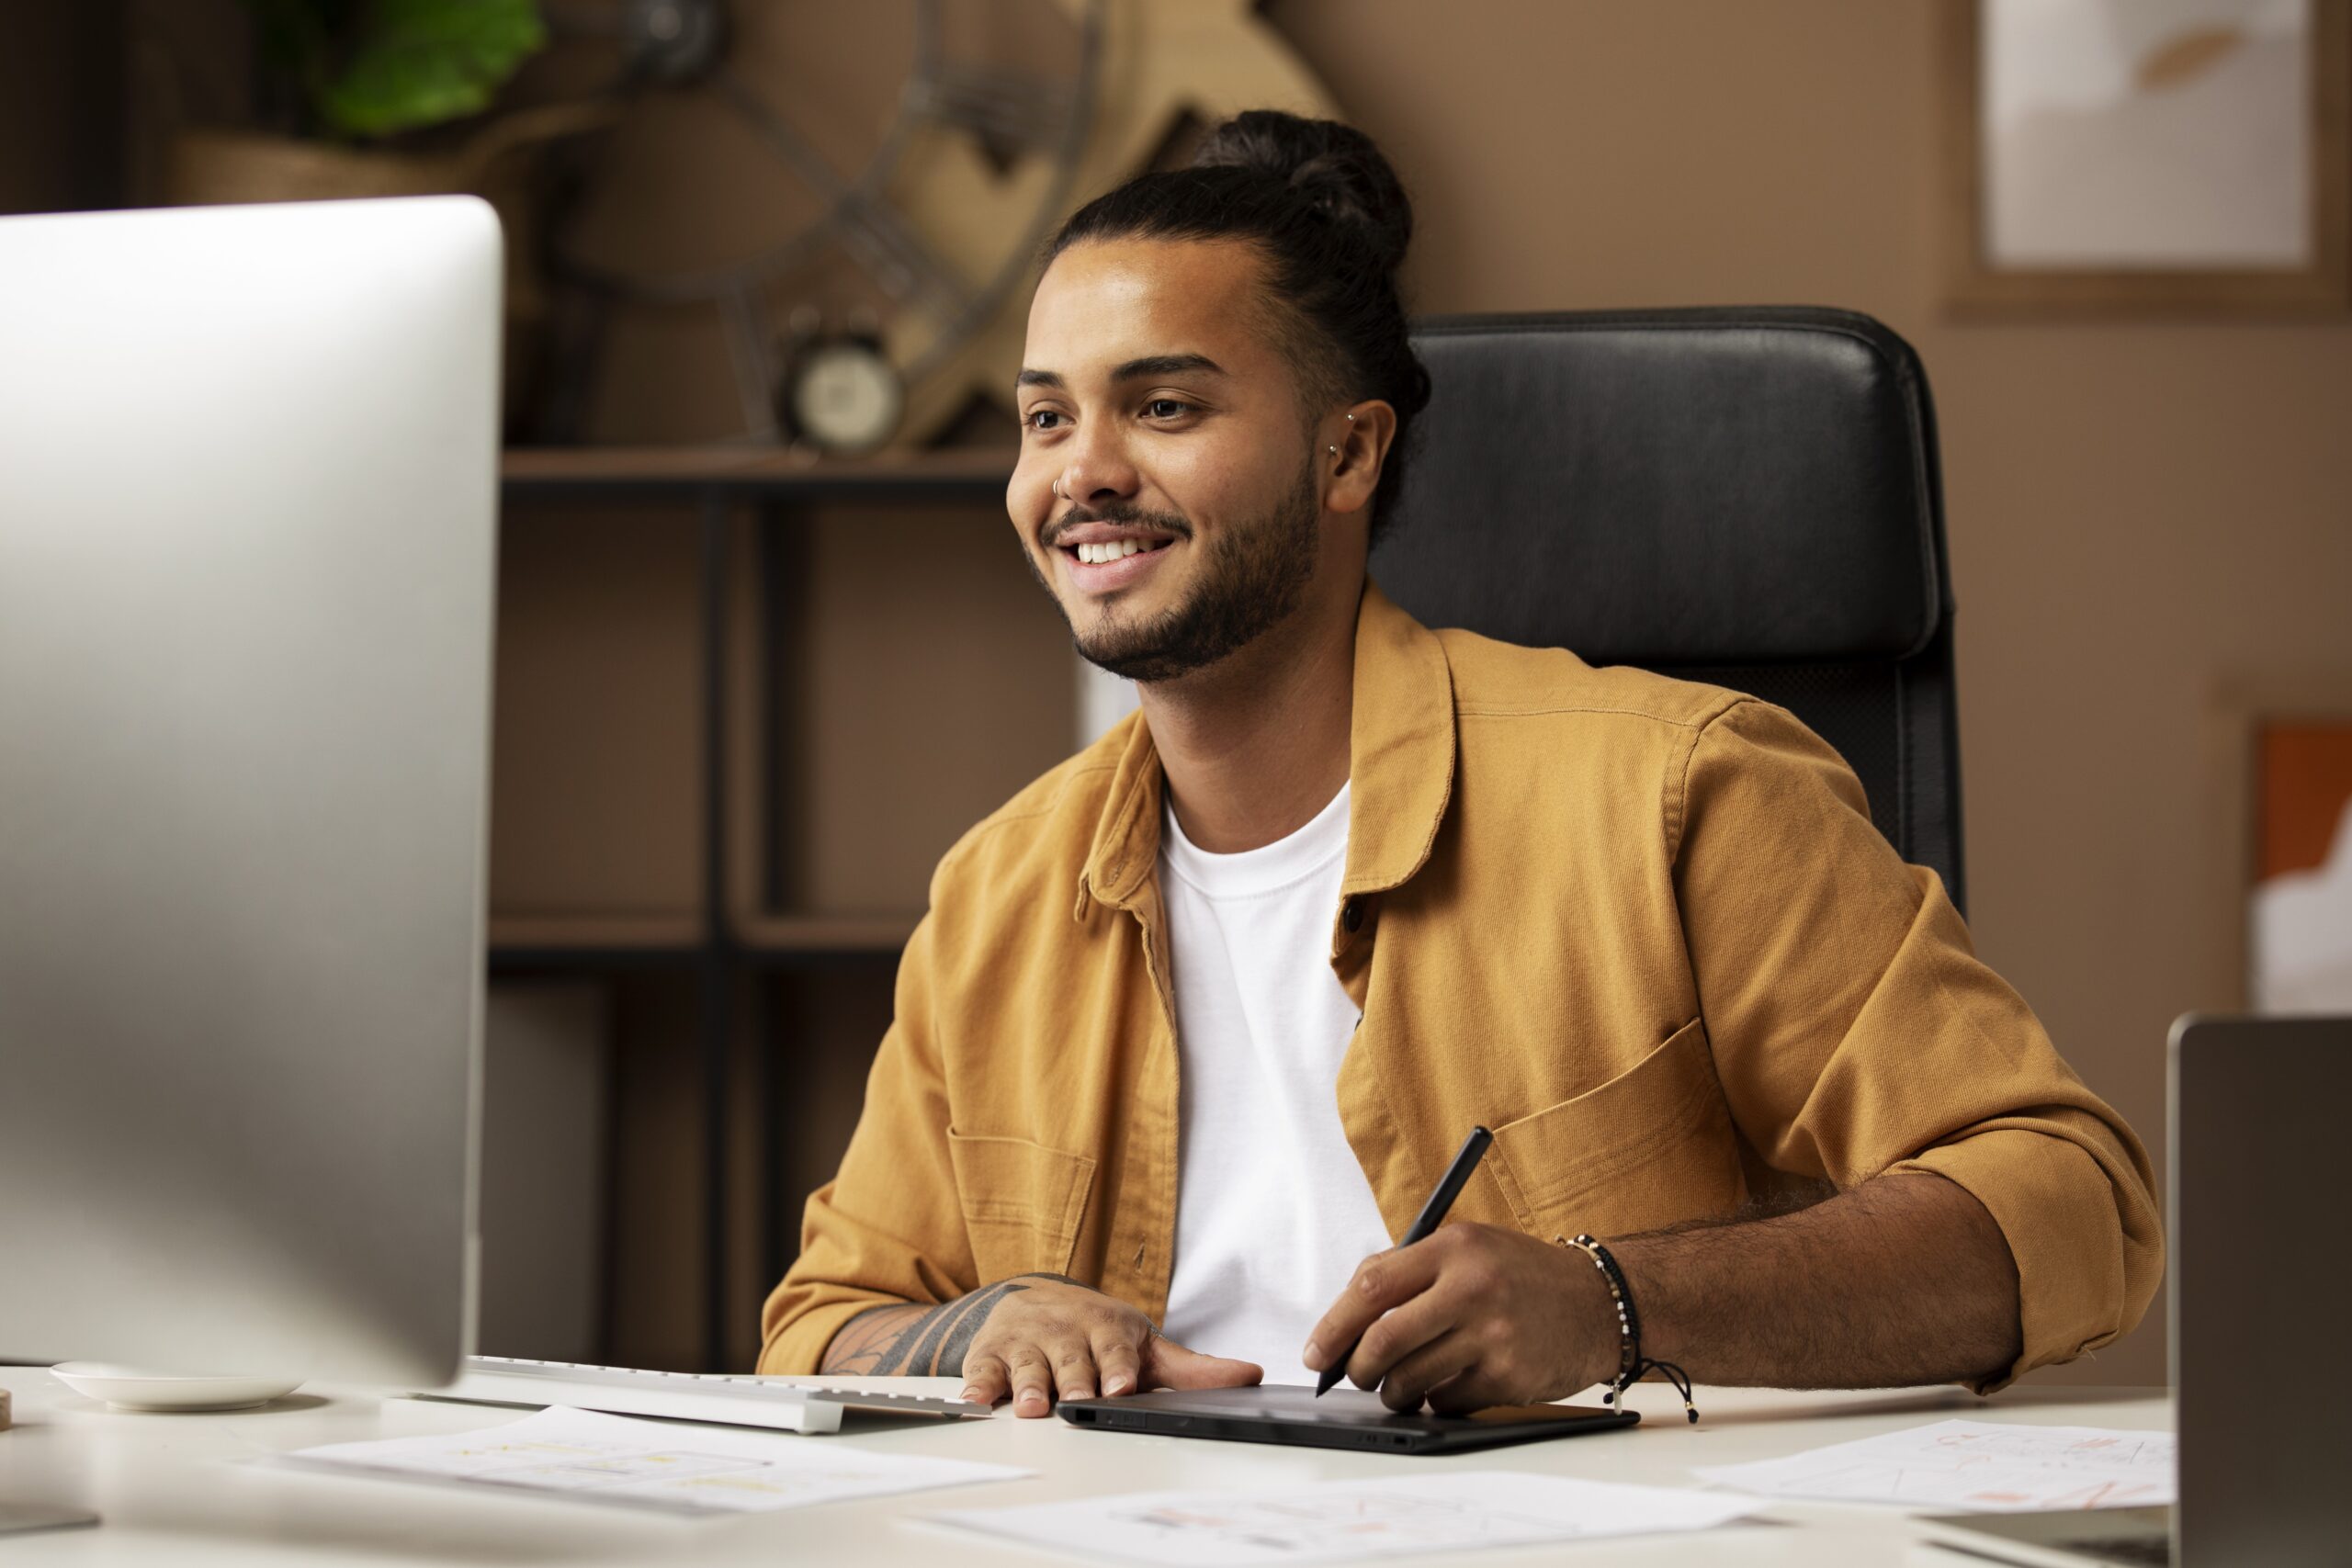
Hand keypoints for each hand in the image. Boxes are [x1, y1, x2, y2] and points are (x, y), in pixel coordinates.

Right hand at [958, 1275, 1261, 1418]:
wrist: (1034, 1298)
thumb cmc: (1095, 1332)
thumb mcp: (1144, 1346)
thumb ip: (1192, 1369)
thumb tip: (1251, 1375)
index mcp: (1107, 1329)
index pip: (1115, 1351)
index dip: (1118, 1368)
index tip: (1122, 1386)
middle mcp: (1066, 1332)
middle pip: (1071, 1361)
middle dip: (1075, 1381)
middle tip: (1078, 1400)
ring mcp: (1027, 1343)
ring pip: (1028, 1367)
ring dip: (1029, 1386)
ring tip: (1031, 1406)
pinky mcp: (990, 1356)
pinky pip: (981, 1373)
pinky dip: (976, 1388)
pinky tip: (974, 1402)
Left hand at [1301, 1223, 1618, 1412]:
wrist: (1599, 1303)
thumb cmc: (1521, 1276)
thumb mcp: (1469, 1247)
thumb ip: (1411, 1272)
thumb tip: (1344, 1320)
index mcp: (1454, 1247)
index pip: (1372, 1285)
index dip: (1334, 1324)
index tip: (1316, 1351)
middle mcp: (1473, 1287)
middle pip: (1383, 1340)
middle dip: (1356, 1368)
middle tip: (1352, 1376)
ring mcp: (1493, 1335)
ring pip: (1410, 1379)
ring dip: (1393, 1392)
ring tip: (1400, 1385)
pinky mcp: (1508, 1376)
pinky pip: (1446, 1401)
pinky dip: (1436, 1401)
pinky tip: (1450, 1385)